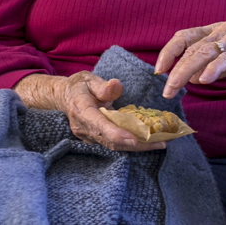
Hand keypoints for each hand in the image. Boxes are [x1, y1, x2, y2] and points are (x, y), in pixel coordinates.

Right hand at [15, 72, 164, 151]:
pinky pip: (113, 143)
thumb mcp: (88, 79)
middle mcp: (84, 128)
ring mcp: (89, 136)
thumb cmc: (79, 86)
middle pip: (111, 141)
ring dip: (137, 146)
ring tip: (160, 143)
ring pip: (114, 145)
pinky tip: (148, 140)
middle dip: (136, 144)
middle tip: (161, 142)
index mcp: (82, 111)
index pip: (100, 126)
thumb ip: (102, 84)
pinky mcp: (95, 138)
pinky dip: (131, 143)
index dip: (117, 134)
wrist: (64, 97)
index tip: (134, 139)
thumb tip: (116, 86)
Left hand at [155, 17, 225, 97]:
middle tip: (165, 91)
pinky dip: (214, 68)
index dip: (168, 52)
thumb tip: (194, 79)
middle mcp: (224, 31)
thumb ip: (215, 65)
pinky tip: (204, 80)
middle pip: (191, 48)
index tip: (159, 71)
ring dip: (186, 71)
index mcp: (218, 30)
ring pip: (205, 53)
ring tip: (175, 88)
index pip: (185, 36)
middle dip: (174, 70)